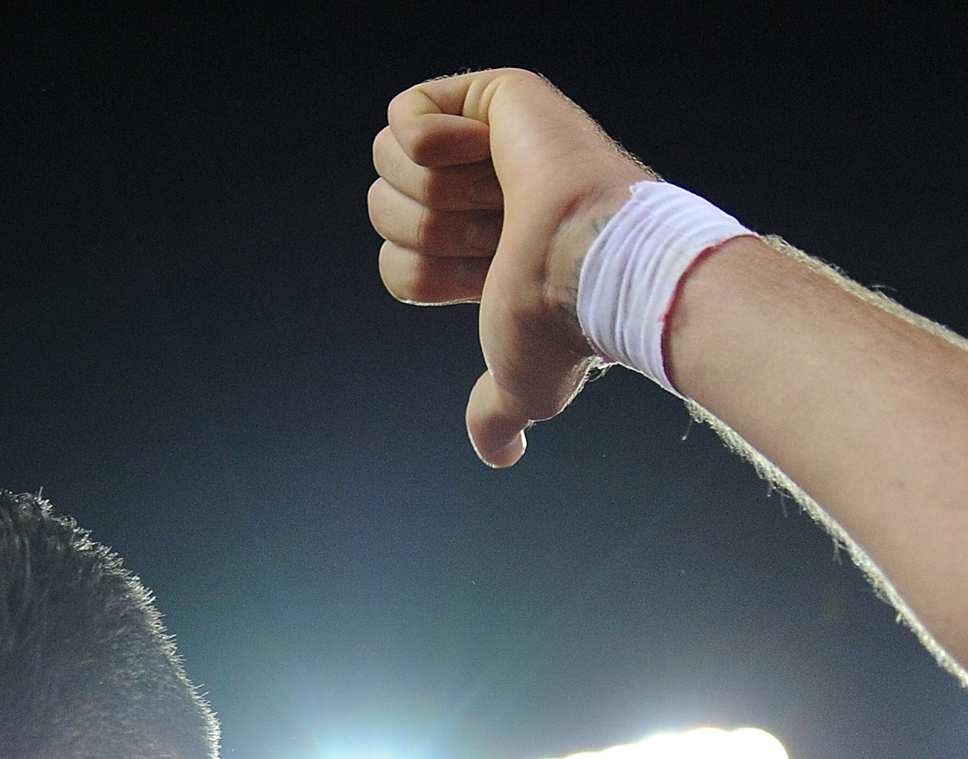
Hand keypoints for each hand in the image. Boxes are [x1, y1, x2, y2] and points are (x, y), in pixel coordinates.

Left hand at [371, 70, 647, 466]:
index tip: (489, 279)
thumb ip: (500, 414)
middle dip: (432, 237)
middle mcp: (479, 195)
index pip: (393, 263)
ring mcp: (486, 140)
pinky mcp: (490, 94)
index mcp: (478, 250)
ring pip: (387, 166)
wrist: (587, 258)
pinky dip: (436, 142)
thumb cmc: (561, 321)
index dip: (426, 279)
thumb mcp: (523, 383)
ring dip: (438, 194)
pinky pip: (405, 115)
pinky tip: (488, 149)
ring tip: (501, 195)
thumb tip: (500, 455)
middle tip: (499, 234)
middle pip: (380, 214)